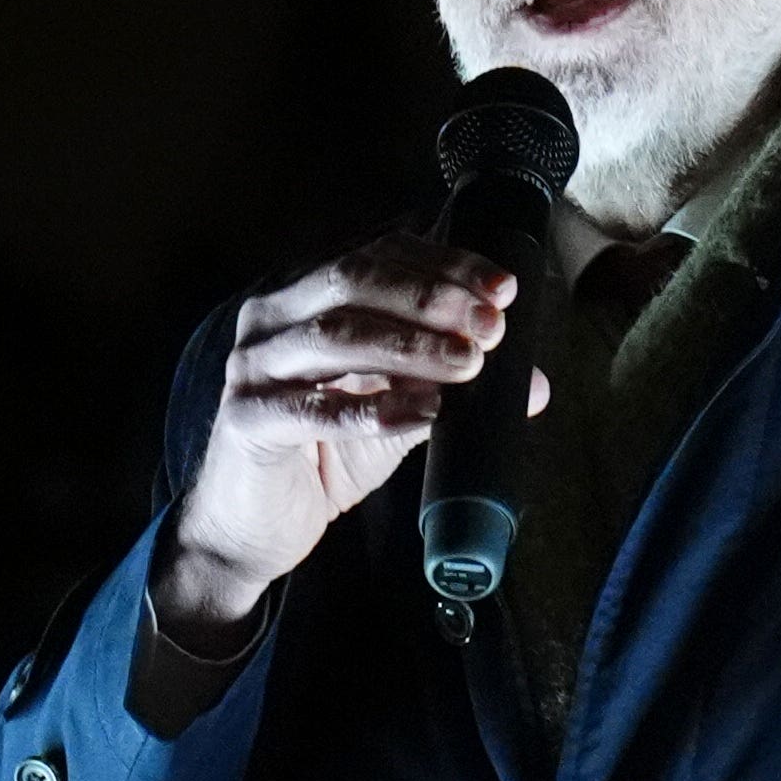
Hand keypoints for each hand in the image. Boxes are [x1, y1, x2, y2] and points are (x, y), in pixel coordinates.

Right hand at [154, 232, 549, 645]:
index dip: (443, 264)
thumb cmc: (323, 456)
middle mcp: (272, 316)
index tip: (500, 288)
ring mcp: (253, 365)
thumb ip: (453, 386)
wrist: (255, 526)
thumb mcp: (398, 410)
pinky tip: (423, 415)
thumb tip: (533, 385)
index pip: (378, 254)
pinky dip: (375, 411)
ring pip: (336, 335)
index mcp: (306, 294)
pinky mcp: (247, 419)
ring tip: (468, 364)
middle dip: (431, 297)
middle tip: (490, 324)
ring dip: (411, 346)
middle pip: (353, 279)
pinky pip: (314, 409)